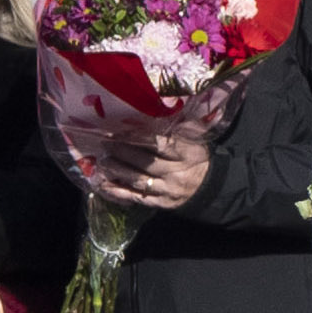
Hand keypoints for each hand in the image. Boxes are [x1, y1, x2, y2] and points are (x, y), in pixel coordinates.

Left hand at [57, 104, 211, 210]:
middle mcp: (177, 172)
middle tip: (105, 143)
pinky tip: (103, 184)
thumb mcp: (193, 142)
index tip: (120, 131)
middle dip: (122, 152)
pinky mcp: (161, 203)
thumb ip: (177, 129)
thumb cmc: (195, 158)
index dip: (138, 137)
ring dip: (116, 170)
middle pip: (145, 162)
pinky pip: (136, 197)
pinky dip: (118, 191)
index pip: (161, 144)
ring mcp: (168, 189)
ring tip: (102, 161)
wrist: (209, 187)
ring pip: (138, 180)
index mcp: (187, 153)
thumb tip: (158, 109)